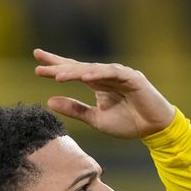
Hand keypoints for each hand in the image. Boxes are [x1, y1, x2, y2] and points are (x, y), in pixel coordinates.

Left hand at [34, 49, 175, 138]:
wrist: (154, 129)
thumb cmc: (129, 123)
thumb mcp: (96, 119)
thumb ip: (74, 109)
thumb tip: (49, 100)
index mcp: (98, 83)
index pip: (73, 72)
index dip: (55, 67)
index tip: (36, 66)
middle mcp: (106, 75)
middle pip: (79, 66)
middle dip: (59, 64)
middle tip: (38, 60)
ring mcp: (119, 74)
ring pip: (93, 69)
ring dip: (75, 71)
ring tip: (57, 76)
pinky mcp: (132, 78)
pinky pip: (113, 73)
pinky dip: (99, 74)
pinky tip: (84, 76)